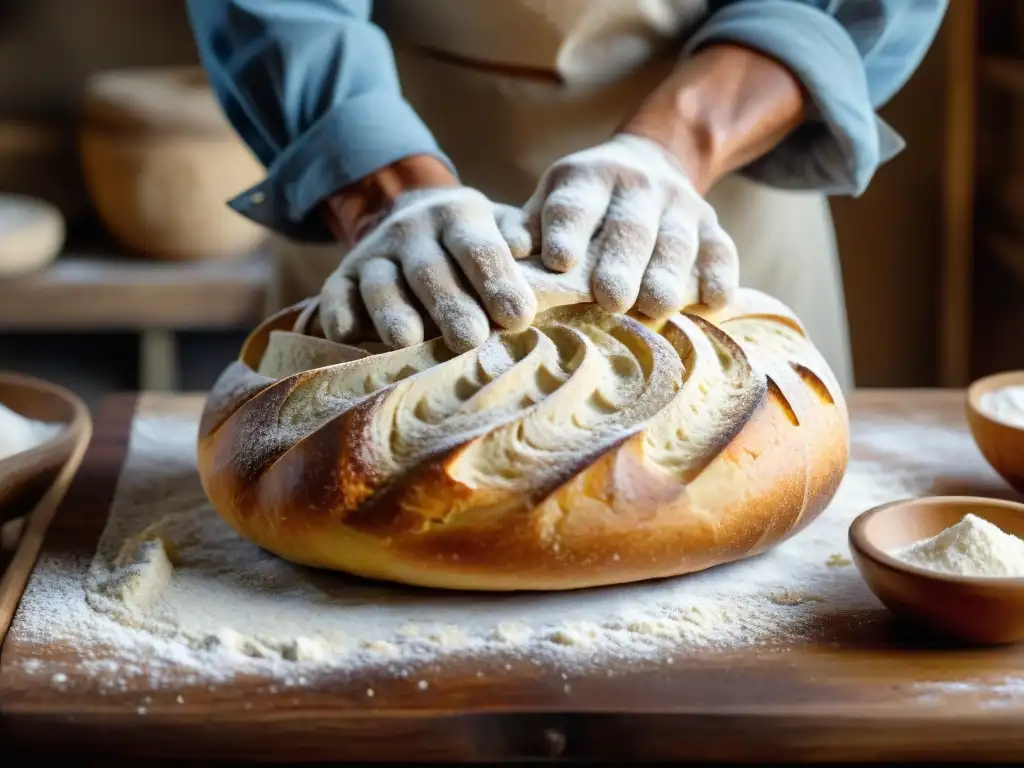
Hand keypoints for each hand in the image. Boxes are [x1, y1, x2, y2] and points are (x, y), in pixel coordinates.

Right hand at [319, 186, 535, 352]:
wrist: (408, 213)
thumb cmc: (472, 241)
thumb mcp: (498, 228)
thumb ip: (519, 242)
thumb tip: (544, 254)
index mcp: (459, 216)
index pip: (479, 248)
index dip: (497, 280)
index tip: (517, 316)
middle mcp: (413, 231)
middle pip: (431, 271)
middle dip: (449, 305)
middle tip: (470, 340)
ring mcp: (375, 253)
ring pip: (383, 283)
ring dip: (394, 313)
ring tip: (410, 342)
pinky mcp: (344, 276)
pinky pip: (337, 294)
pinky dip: (338, 313)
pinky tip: (345, 336)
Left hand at [523, 134, 738, 319]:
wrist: (651, 162)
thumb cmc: (585, 202)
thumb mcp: (554, 198)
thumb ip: (532, 226)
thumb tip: (510, 251)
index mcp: (589, 178)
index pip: (576, 205)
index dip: (567, 230)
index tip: (558, 260)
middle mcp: (637, 186)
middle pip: (630, 228)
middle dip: (621, 264)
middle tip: (611, 300)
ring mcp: (680, 206)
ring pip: (676, 242)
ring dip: (668, 275)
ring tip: (657, 307)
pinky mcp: (712, 227)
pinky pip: (721, 251)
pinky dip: (720, 276)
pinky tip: (714, 303)